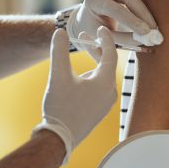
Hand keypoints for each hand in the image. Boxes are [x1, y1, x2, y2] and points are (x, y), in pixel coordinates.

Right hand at [33, 27, 117, 163]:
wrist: (60, 139)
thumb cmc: (61, 107)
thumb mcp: (58, 76)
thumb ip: (59, 51)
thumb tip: (60, 32)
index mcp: (105, 81)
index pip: (110, 53)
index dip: (105, 38)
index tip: (101, 28)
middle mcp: (111, 91)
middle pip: (106, 64)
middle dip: (95, 50)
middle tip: (83, 38)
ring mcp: (107, 102)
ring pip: (102, 77)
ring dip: (92, 65)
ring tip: (78, 61)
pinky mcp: (101, 110)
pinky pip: (100, 88)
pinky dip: (92, 78)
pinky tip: (80, 80)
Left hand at [68, 0, 164, 46]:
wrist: (84, 20)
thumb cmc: (92, 31)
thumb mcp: (101, 38)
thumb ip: (122, 39)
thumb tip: (146, 41)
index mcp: (94, 2)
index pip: (116, 10)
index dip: (132, 21)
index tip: (146, 33)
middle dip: (142, 11)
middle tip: (154, 27)